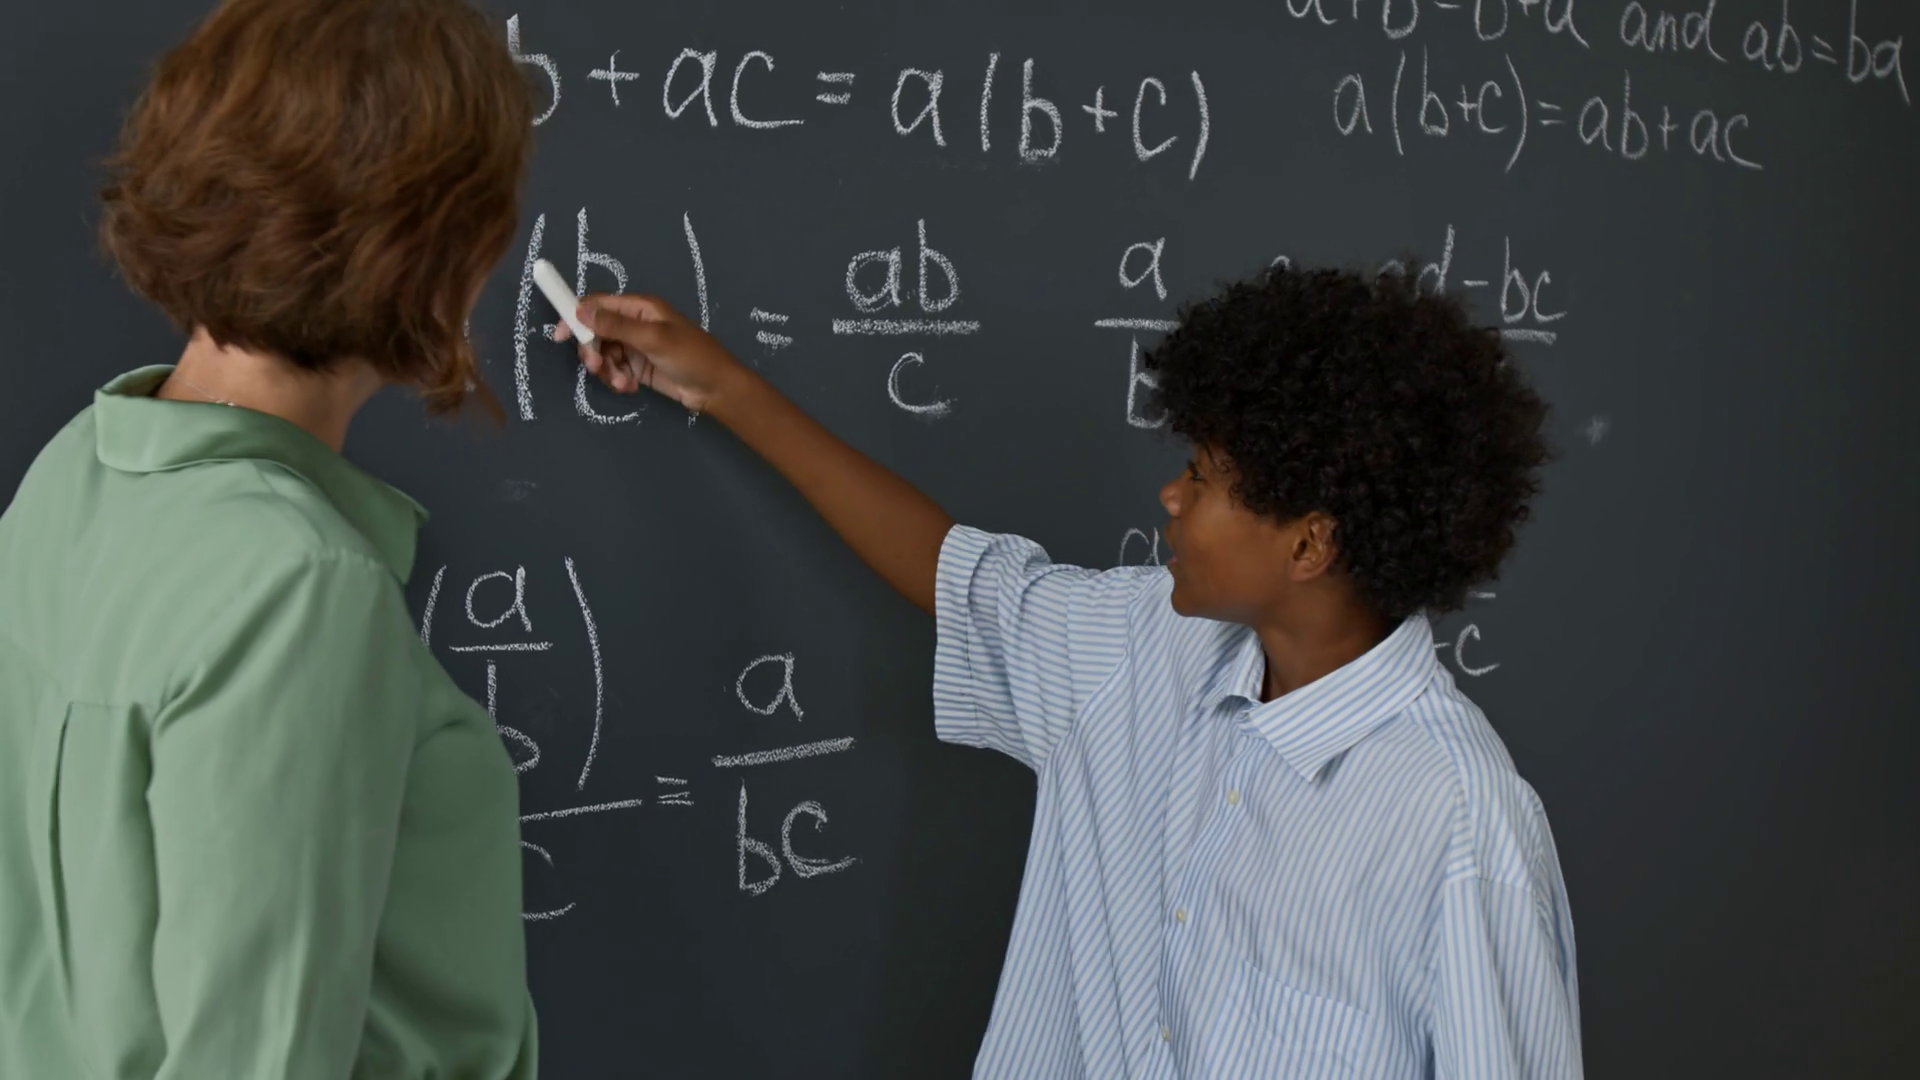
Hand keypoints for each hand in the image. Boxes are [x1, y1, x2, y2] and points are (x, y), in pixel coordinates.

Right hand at [555, 293, 745, 413]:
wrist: (716, 388)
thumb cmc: (690, 356)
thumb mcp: (653, 338)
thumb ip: (616, 325)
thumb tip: (581, 311)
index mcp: (640, 307)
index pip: (599, 305)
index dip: (576, 316)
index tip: (559, 335)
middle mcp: (635, 324)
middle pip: (596, 332)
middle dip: (593, 351)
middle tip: (596, 368)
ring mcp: (636, 346)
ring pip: (604, 354)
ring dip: (607, 370)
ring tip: (624, 383)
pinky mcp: (638, 367)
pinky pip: (615, 369)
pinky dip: (617, 379)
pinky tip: (631, 387)